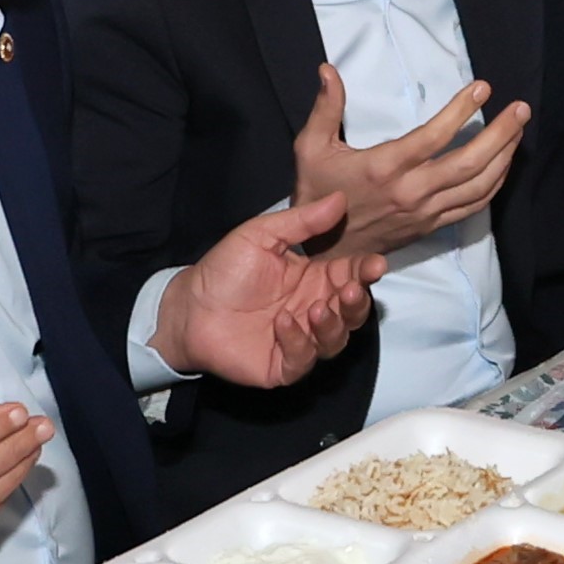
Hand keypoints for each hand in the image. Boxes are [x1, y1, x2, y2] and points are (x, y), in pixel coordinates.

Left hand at [152, 195, 380, 386]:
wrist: (188, 307)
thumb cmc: (224, 271)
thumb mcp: (261, 235)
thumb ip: (301, 221)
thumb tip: (339, 199)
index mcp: (314, 279)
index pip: (351, 275)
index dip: (366, 271)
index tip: (375, 264)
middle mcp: (313, 310)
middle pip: (352, 312)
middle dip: (357, 303)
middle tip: (349, 290)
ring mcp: (301, 340)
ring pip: (336, 339)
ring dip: (333, 325)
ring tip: (317, 308)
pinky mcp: (282, 364)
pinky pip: (303, 360)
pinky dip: (299, 343)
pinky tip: (283, 324)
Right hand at [293, 65, 524, 259]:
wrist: (324, 251)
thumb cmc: (318, 194)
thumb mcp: (311, 149)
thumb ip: (325, 108)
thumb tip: (328, 69)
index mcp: (383, 167)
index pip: (433, 137)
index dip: (461, 111)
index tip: (483, 88)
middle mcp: (410, 192)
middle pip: (468, 163)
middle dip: (500, 134)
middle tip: (521, 108)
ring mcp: (425, 212)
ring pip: (477, 186)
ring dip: (504, 156)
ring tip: (519, 128)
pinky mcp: (432, 226)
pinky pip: (473, 206)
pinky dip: (495, 184)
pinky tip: (505, 163)